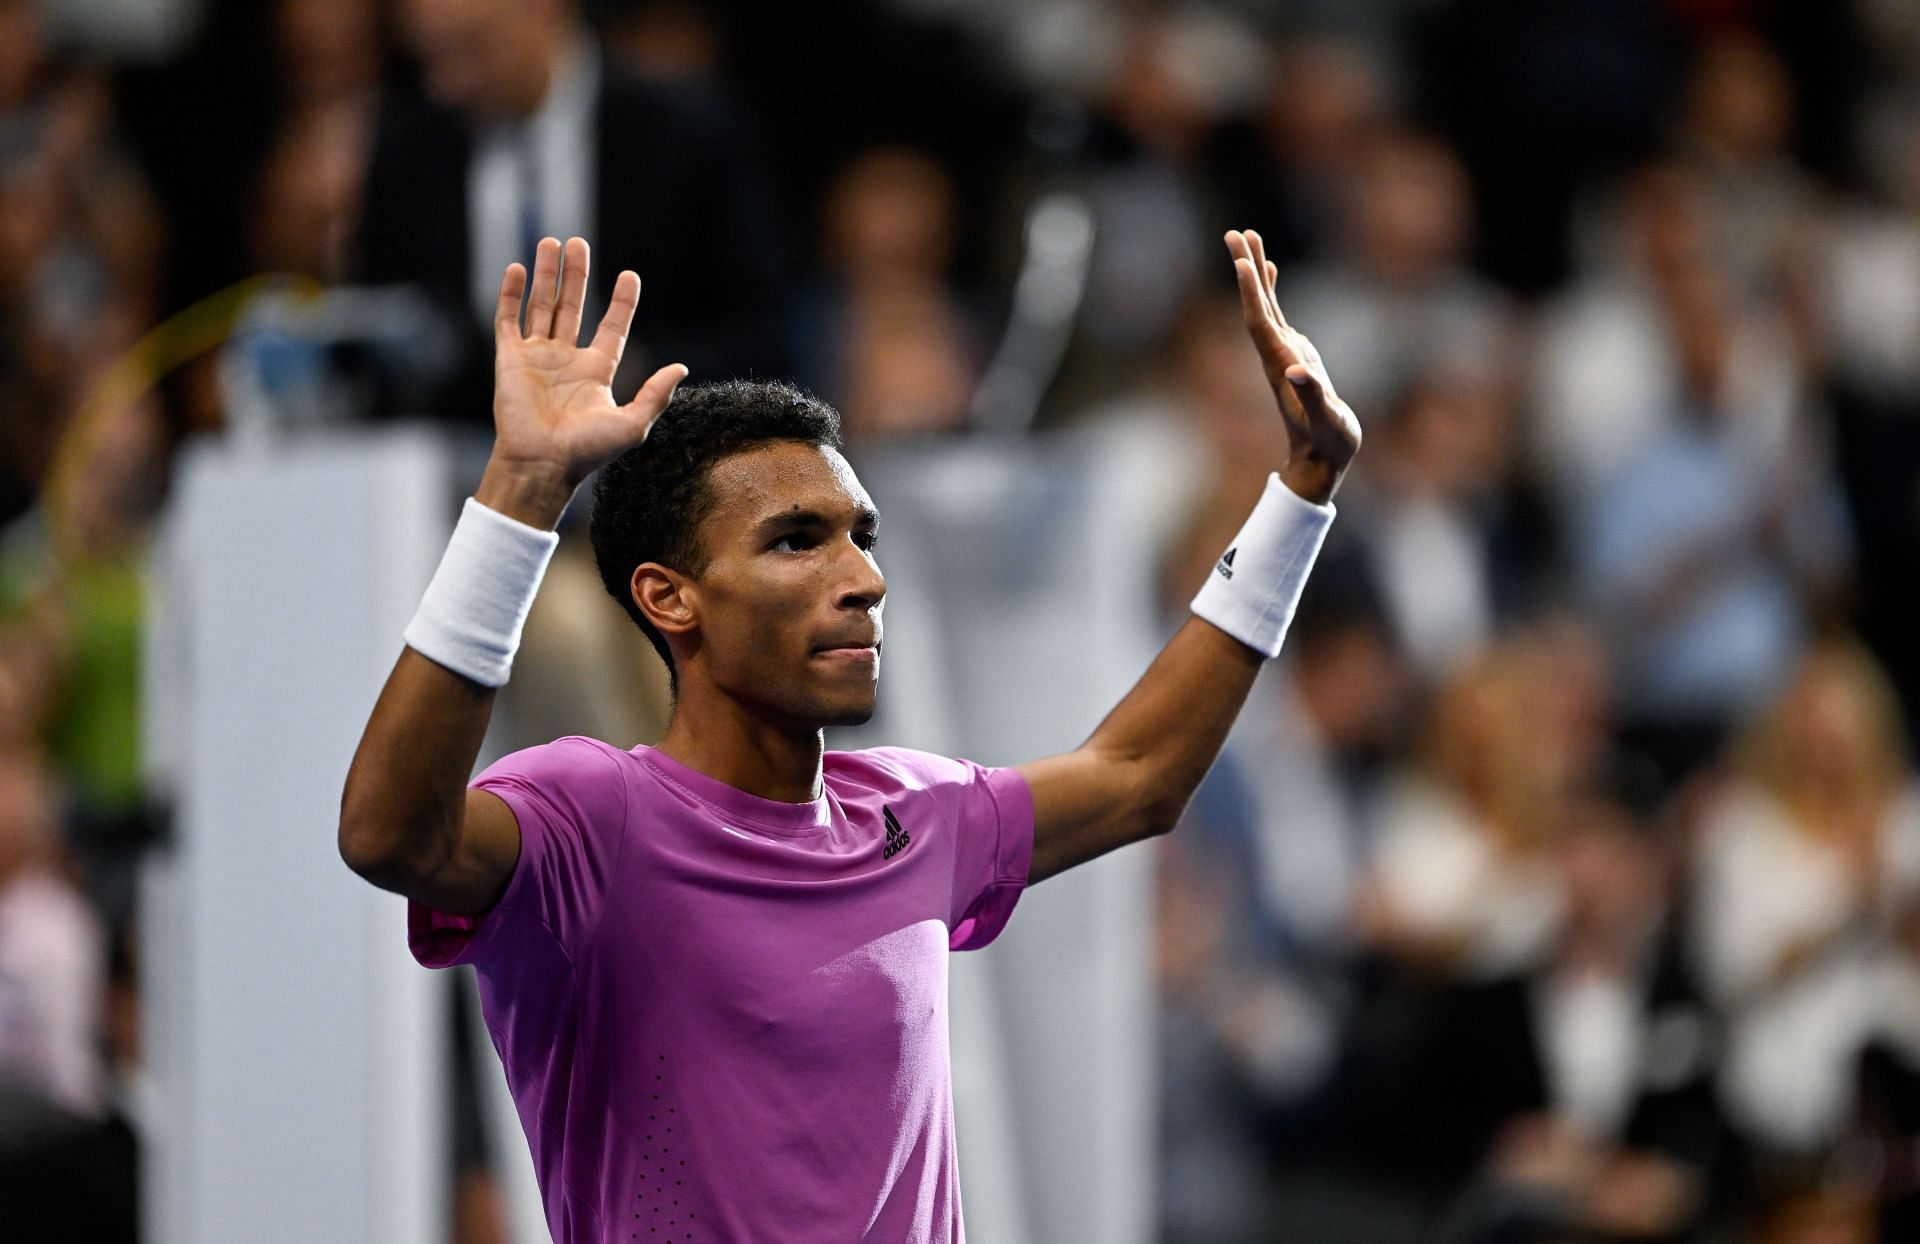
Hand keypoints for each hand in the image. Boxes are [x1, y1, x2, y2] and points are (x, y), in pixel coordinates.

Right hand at [476, 236, 686, 527]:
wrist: (543, 465)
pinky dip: (512, 294)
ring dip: (546, 275)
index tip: (630, 276)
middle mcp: (566, 360)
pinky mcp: (510, 360)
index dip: (621, 302)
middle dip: (575, 275)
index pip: (611, 328)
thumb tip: (682, 367)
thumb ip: (656, 394)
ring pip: (541, 306)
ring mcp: (537, 357)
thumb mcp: (633, 424)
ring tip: (551, 242)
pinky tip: (518, 268)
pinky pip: (509, 320)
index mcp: (596, 371)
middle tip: (577, 243)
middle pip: (572, 307)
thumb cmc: (588, 451)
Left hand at [1225, 229, 1361, 502]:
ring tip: (1248, 237)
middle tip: (1235, 233)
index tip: (1244, 259)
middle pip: (1256, 304)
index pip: (1260, 322)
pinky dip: (1270, 289)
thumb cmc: (1328, 443)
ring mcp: (1284, 352)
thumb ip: (1314, 396)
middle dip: (1246, 268)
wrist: (1320, 460)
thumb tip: (1298, 371)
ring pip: (1265, 304)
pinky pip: (1277, 314)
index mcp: (1281, 365)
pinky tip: (1266, 270)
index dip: (1251, 291)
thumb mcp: (1328, 422)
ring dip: (1255, 271)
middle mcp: (1276, 355)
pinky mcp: (1294, 354)